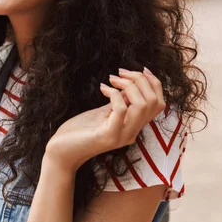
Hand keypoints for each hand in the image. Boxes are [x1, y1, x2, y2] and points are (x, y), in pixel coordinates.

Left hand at [45, 68, 164, 172]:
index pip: (158, 104)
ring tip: (112, 79)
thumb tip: (130, 85)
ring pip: (142, 105)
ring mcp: (122, 136)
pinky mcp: (108, 136)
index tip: (141, 70)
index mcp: (134, 126)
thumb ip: (120, 102)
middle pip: (153, 101)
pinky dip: (114, 94)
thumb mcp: (104, 112)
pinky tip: (103, 88)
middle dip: (140, 80)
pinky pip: (121, 110)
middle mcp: (132, 133)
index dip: (154, 83)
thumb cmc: (80, 131)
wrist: (62, 151)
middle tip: (120, 73)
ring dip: (128, 85)